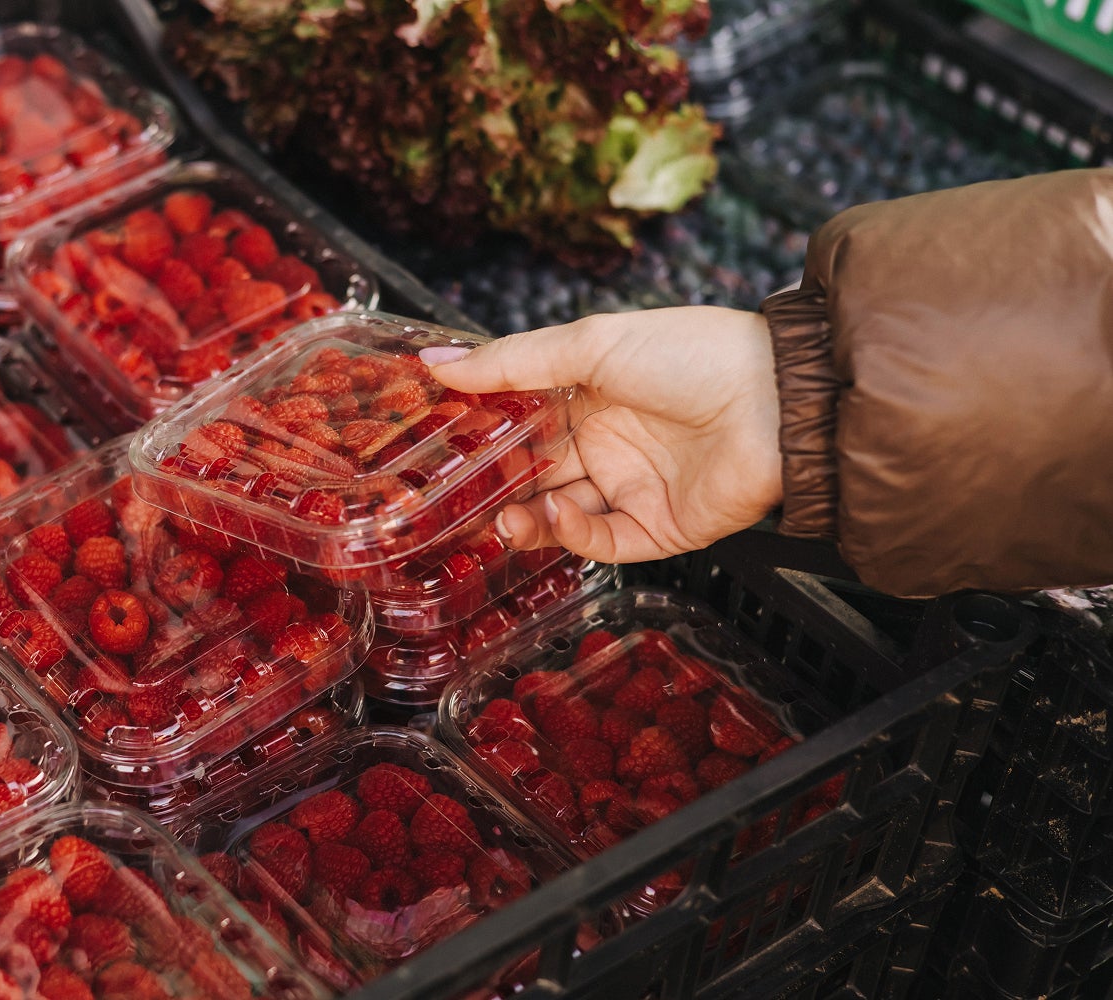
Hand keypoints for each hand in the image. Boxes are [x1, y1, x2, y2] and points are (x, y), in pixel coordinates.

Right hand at [420, 307, 783, 563]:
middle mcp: (606, 443)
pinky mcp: (656, 528)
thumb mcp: (591, 345)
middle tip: (454, 499)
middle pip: (532, 475)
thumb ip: (512, 361)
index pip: (519, 423)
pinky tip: (556, 514)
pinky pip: (600, 540)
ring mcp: (630, 488)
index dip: (480, 437)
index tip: (437, 447)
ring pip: (558, 515)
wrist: (778, 401)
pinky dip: (571, 533)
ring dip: (524, 518)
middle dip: (494, 489)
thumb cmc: (692, 355)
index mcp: (588, 394)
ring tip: (500, 517)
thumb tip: (437, 362)